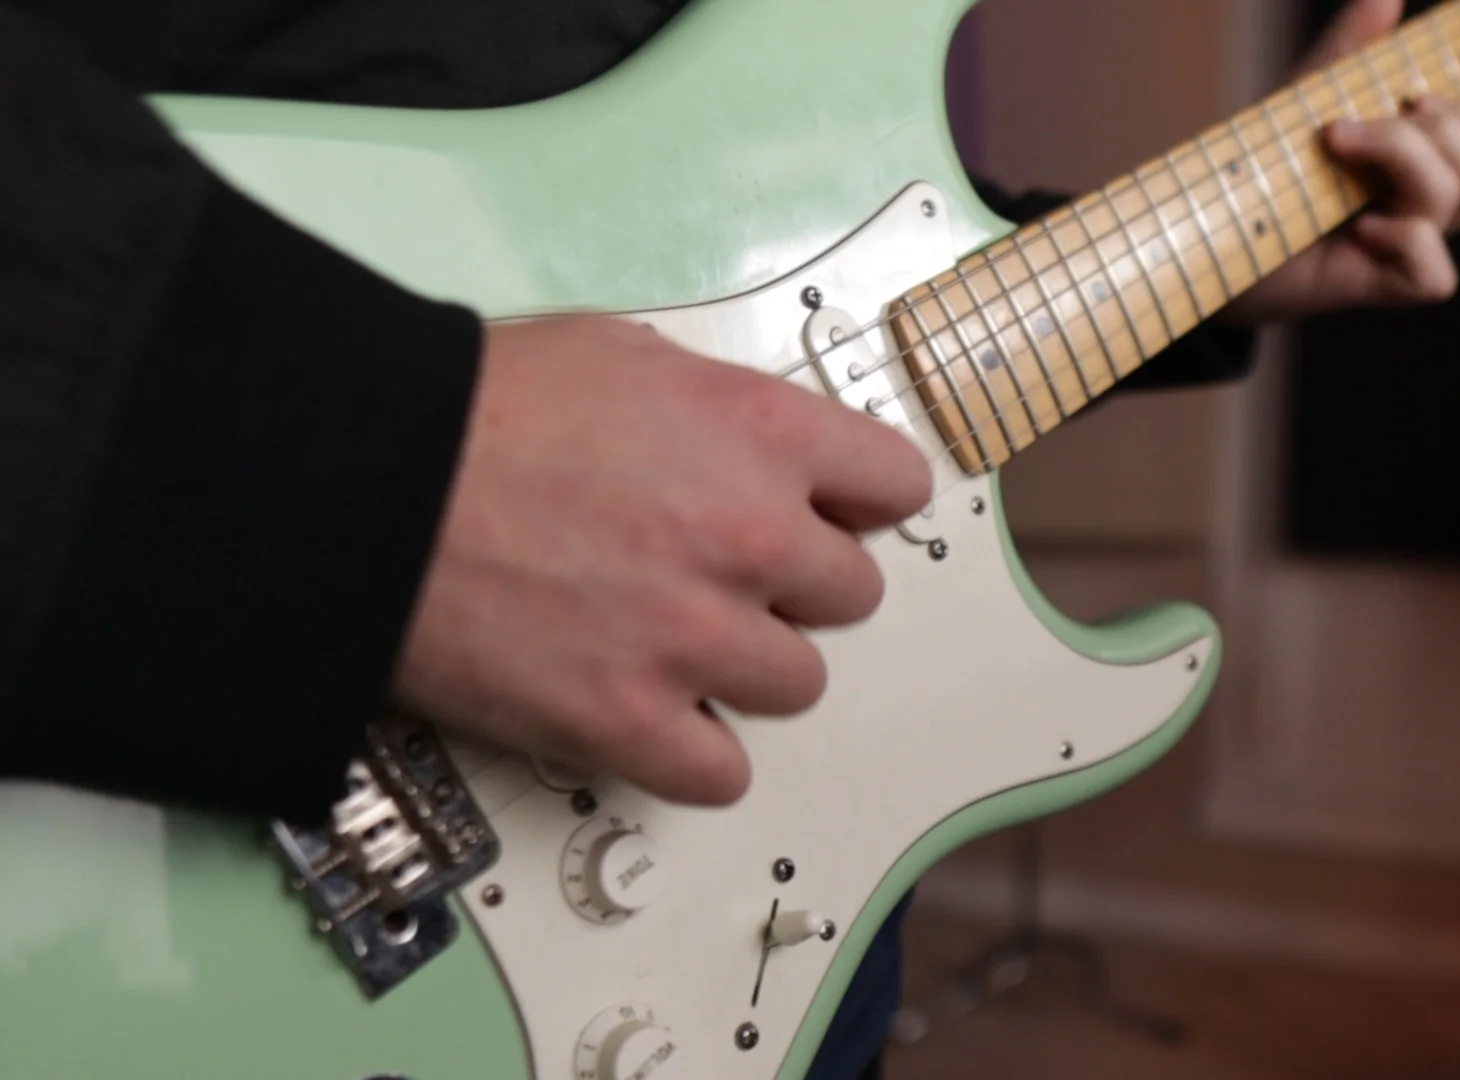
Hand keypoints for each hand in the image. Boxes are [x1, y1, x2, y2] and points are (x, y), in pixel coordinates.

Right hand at [395, 315, 932, 804]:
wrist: (367, 482)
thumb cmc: (477, 408)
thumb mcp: (622, 356)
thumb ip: (718, 410)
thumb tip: (752, 451)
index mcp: (762, 434)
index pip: (895, 484)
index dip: (859, 501)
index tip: (831, 514)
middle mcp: (751, 539)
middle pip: (851, 594)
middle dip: (793, 586)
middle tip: (723, 574)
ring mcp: (697, 639)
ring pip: (798, 684)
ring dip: (746, 668)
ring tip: (676, 642)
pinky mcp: (630, 723)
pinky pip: (724, 772)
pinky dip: (694, 753)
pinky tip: (654, 715)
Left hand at [1225, 0, 1459, 322]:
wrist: (1204, 234)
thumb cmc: (1259, 169)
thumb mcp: (1306, 98)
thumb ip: (1349, 51)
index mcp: (1419, 165)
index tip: (1412, 93)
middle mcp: (1421, 209)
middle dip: (1431, 128)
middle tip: (1350, 125)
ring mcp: (1405, 250)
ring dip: (1408, 158)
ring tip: (1341, 148)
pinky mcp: (1381, 287)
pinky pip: (1435, 274)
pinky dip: (1404, 239)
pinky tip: (1358, 230)